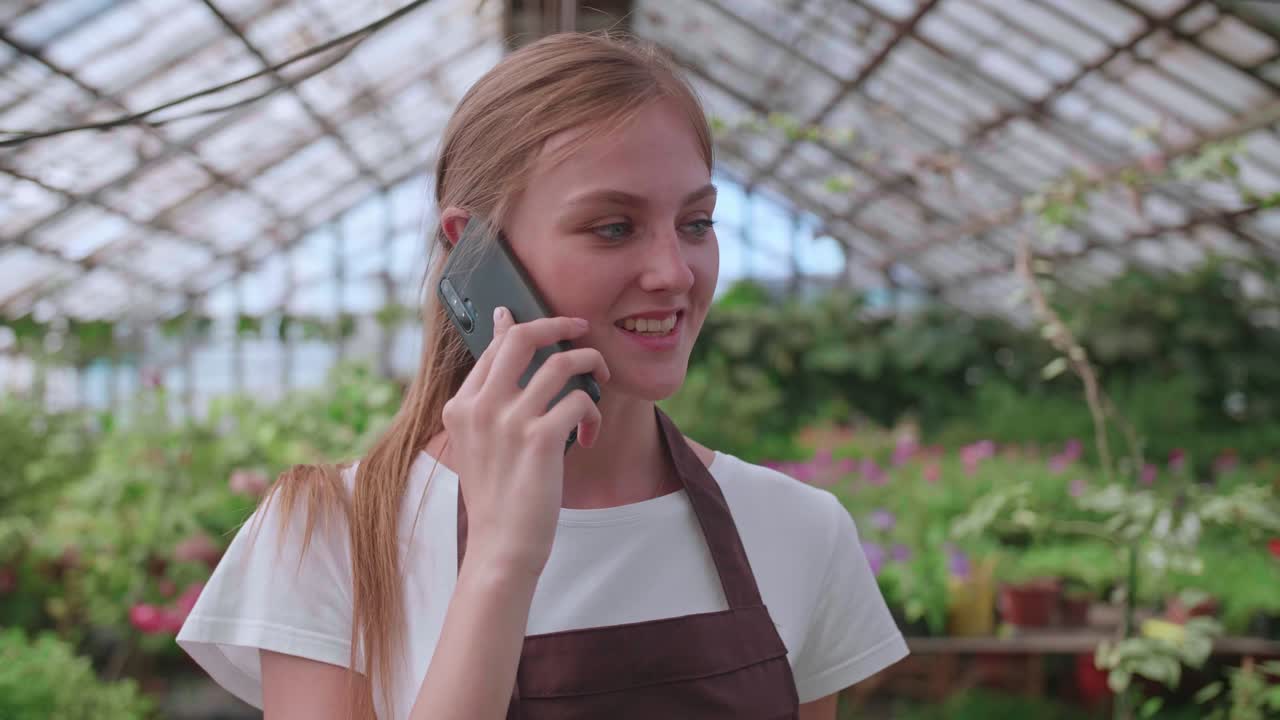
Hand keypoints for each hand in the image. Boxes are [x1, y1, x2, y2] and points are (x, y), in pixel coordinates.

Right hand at [441, 307, 609, 578]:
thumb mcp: (478, 446)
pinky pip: (580, 400)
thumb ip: (488, 406)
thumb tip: (506, 370)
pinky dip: (593, 412)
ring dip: (590, 364)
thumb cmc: (497, 497)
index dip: (526, 325)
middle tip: (583, 328)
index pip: (496, 345)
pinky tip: (590, 433)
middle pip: (524, 337)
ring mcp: (509, 422)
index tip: (551, 323)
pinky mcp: (540, 439)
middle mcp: (481, 407)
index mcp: (462, 406)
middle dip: (560, 324)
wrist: (501, 547)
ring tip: (599, 379)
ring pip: (562, 363)